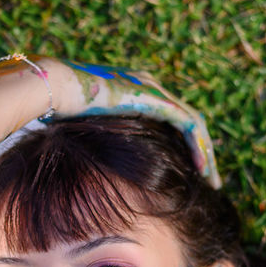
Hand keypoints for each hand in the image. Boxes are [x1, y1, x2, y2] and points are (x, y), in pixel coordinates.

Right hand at [35, 57, 220, 187]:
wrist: (54, 88)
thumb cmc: (57, 110)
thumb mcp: (81, 130)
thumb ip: (94, 141)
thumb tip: (83, 165)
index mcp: (134, 93)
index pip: (169, 121)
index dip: (182, 148)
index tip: (187, 173)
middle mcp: (148, 87)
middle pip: (185, 123)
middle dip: (200, 153)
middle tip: (209, 179)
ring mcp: (152, 90)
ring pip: (191, 125)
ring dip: (204, 153)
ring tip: (211, 179)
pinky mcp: (153, 98)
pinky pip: (186, 124)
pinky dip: (197, 146)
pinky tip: (202, 169)